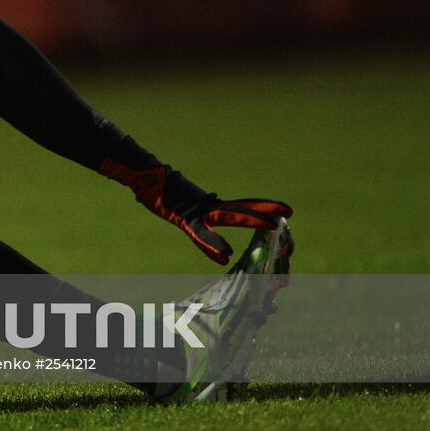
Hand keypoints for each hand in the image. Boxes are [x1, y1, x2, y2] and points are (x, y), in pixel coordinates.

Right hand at [100, 160, 291, 264]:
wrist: (142, 174)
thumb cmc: (157, 190)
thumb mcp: (179, 207)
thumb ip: (196, 223)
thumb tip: (207, 234)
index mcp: (208, 205)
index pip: (241, 207)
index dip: (263, 207)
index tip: (285, 210)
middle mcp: (207, 205)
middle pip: (241, 209)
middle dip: (264, 211)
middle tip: (287, 213)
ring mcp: (196, 210)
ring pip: (229, 216)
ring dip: (251, 220)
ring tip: (272, 224)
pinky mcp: (181, 216)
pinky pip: (199, 234)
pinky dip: (212, 245)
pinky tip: (225, 256)